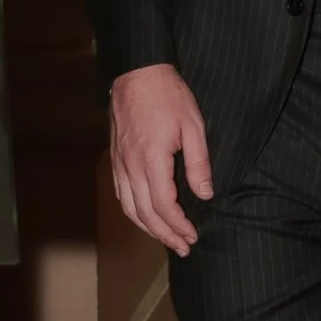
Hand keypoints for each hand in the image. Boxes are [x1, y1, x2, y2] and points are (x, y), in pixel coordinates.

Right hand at [108, 59, 212, 256]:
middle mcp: (131, 166)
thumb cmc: (169, 96)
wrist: (138, 73)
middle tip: (183, 247)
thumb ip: (199, 162)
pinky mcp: (116, 158)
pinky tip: (145, 216)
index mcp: (152, 159)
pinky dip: (133, 212)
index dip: (178, 226)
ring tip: (166, 238)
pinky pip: (121, 194)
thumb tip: (204, 194)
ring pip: (129, 207)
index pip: (163, 205)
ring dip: (148, 228)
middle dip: (165, 235)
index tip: (193, 236)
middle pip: (145, 213)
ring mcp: (120, 163)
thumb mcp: (193, 125)